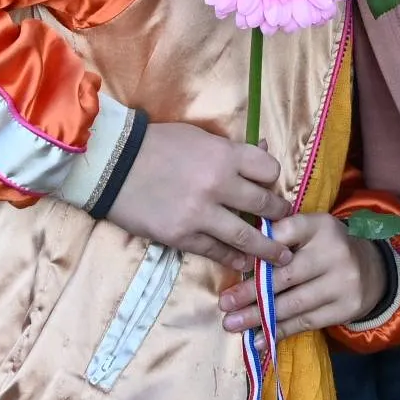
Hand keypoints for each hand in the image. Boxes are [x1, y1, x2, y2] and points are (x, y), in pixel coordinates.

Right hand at [104, 120, 286, 269]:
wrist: (112, 164)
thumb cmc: (156, 144)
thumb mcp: (198, 137)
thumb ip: (229, 150)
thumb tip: (262, 153)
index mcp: (224, 154)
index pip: (268, 169)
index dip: (273, 179)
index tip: (271, 187)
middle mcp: (218, 184)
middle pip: (263, 203)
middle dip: (279, 215)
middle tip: (287, 223)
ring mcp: (200, 213)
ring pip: (246, 235)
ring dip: (268, 247)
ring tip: (282, 257)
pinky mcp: (182, 236)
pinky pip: (216, 251)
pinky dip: (233, 258)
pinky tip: (243, 262)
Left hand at [218, 212, 384, 340]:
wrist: (372, 269)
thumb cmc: (326, 248)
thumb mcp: (310, 231)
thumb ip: (282, 236)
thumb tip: (239, 254)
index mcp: (320, 225)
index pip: (285, 233)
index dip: (259, 249)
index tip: (235, 262)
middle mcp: (334, 251)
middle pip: (285, 275)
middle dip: (250, 292)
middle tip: (225, 303)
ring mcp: (342, 282)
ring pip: (293, 303)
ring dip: (259, 316)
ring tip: (232, 324)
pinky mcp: (345, 307)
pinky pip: (306, 322)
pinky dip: (279, 331)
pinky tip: (258, 338)